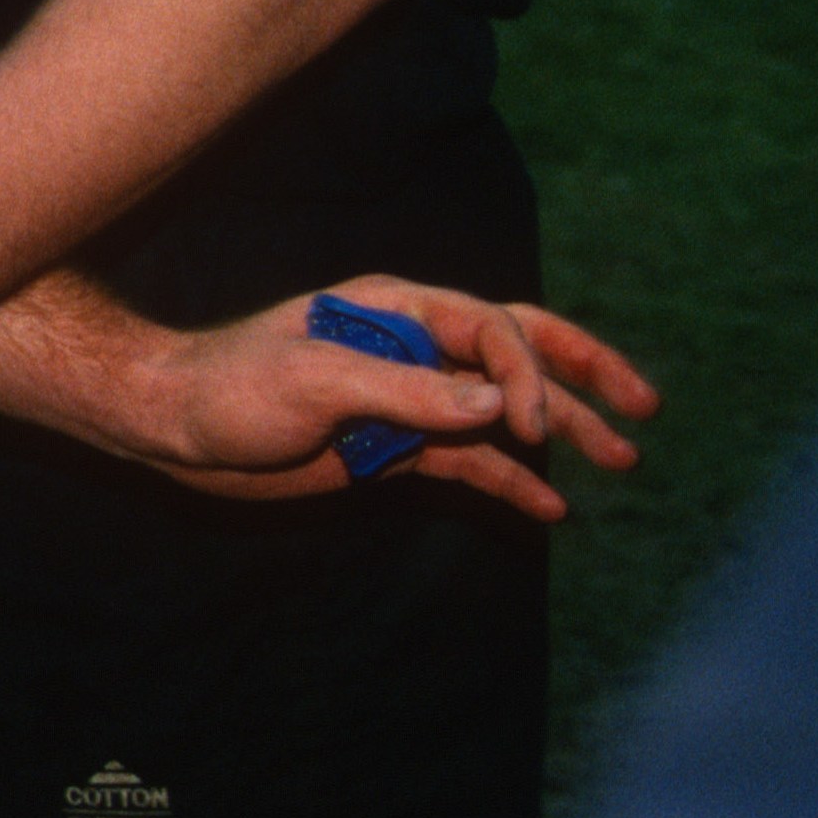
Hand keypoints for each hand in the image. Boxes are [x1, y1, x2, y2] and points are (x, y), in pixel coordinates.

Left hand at [136, 277, 659, 522]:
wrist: (172, 426)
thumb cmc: (230, 386)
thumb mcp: (315, 382)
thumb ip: (408, 392)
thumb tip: (497, 404)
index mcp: (398, 311)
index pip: (494, 330)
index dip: (526, 374)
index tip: (527, 428)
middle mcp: (413, 348)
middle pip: (519, 351)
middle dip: (584, 374)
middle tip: (646, 406)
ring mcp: (407, 399)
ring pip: (502, 412)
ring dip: (562, 432)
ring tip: (625, 460)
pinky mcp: (391, 447)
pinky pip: (468, 461)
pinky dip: (513, 481)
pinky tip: (553, 506)